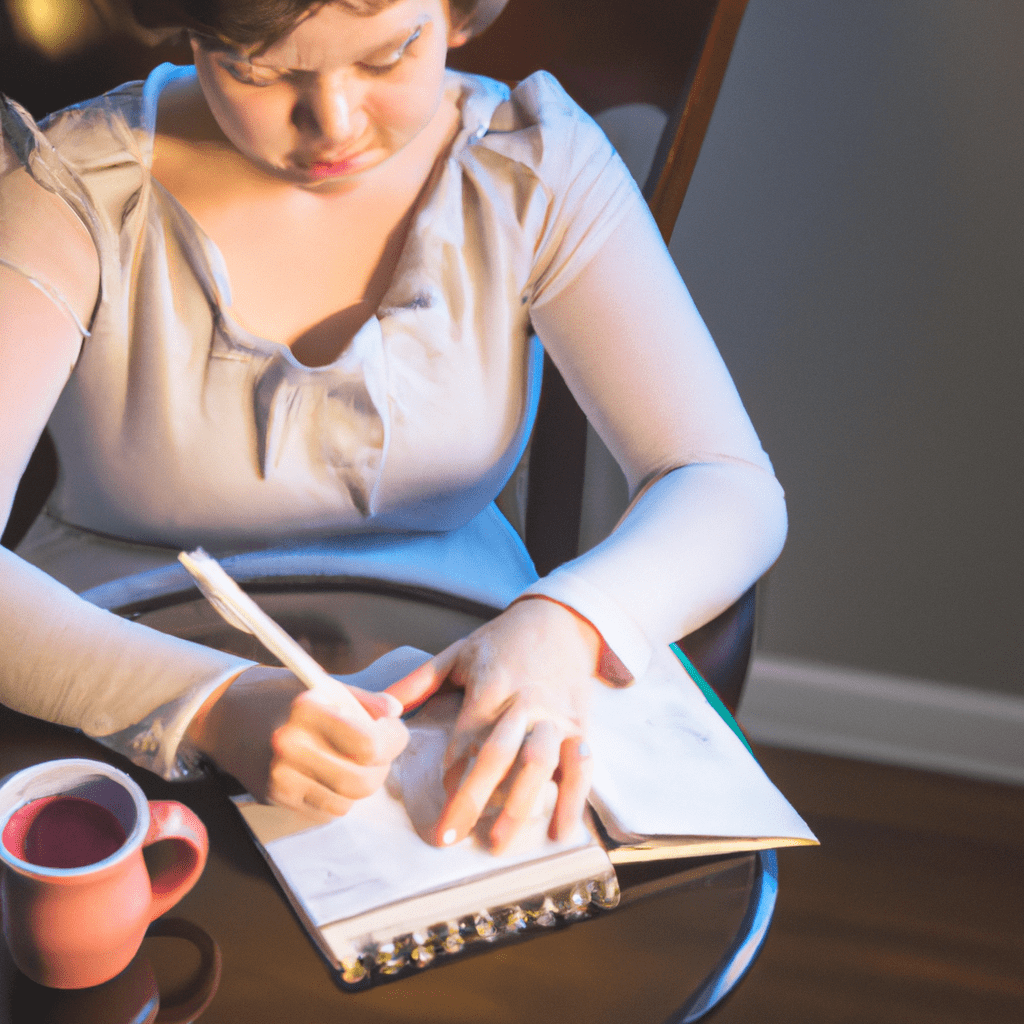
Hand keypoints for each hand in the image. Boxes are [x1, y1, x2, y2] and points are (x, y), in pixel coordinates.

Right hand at [187, 666, 408, 820]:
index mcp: (307, 708)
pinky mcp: (274, 796)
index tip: (394, 733)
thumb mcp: (322, 683)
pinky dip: (337, 796)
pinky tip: (330, 774)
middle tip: (379, 753)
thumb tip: (396, 712)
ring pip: (347, 801)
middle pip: (363, 780)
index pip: (369, 743)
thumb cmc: (279, 694)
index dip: (393, 740)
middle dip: (381, 768)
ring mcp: (280, 775)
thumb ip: (363, 699)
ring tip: (354, 762)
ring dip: (360, 785)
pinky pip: (325, 811)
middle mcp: (291, 744)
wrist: (225, 714)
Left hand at [386, 597, 599, 852]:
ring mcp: (557, 716)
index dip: (453, 766)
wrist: (561, 622)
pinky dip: (573, 799)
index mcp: (492, 683)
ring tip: (499, 843)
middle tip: (450, 836)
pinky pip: (580, 767)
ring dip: (520, 805)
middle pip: (500, 753)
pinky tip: (559, 832)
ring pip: (539, 763)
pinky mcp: (581, 727)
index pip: (469, 731)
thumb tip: (381, 706)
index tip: (438, 796)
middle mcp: (526, 701)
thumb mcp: (459, 652)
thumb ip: (419, 681)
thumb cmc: (502, 641)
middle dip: (474, 797)